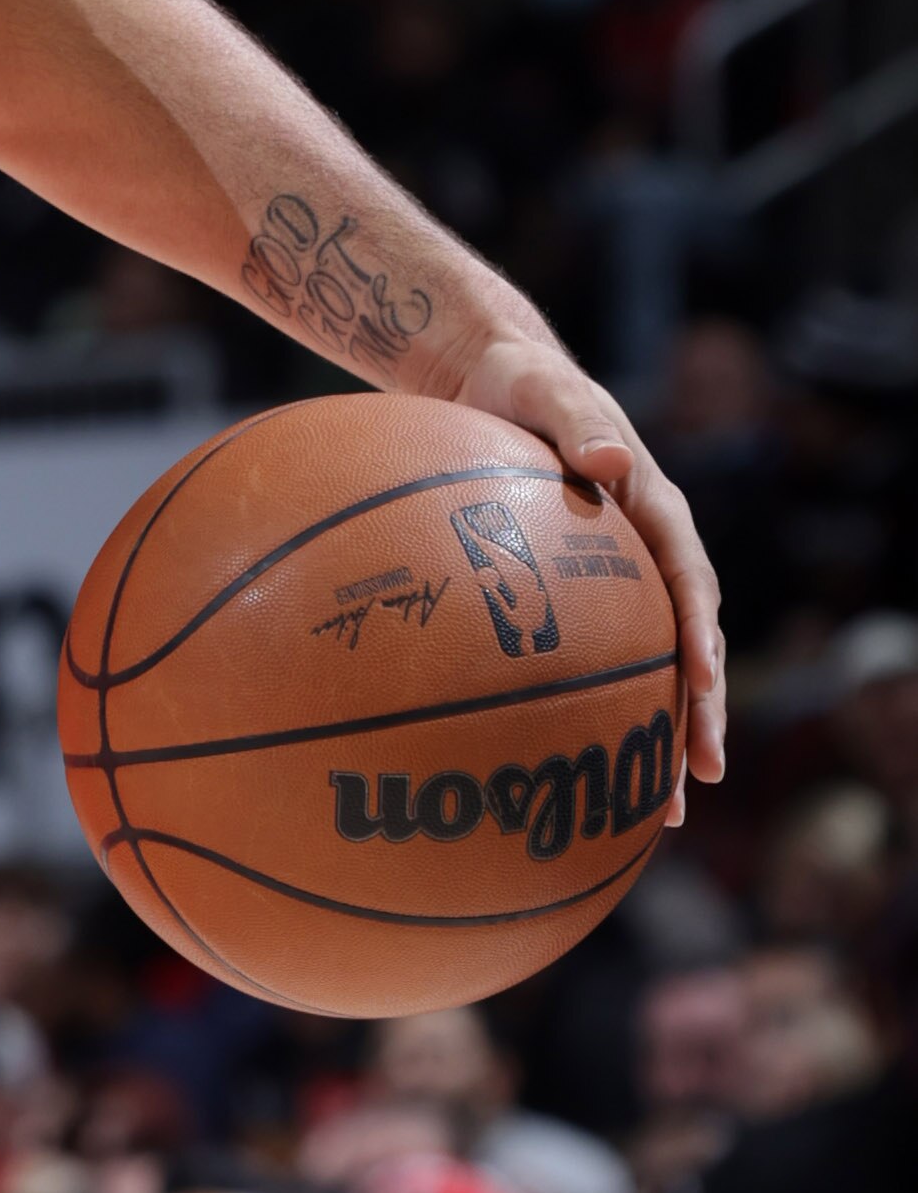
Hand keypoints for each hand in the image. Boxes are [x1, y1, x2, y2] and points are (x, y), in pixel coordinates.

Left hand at [452, 316, 723, 796]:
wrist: (490, 382)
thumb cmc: (517, 383)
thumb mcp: (543, 388)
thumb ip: (576, 421)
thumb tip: (611, 459)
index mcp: (653, 508)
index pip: (690, 579)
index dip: (699, 634)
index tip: (702, 682)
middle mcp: (646, 552)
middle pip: (685, 642)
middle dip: (699, 713)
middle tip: (701, 777)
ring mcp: (616, 582)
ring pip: (648, 666)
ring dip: (659, 734)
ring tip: (663, 809)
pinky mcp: (577, 599)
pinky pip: (594, 662)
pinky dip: (593, 714)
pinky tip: (572, 771)